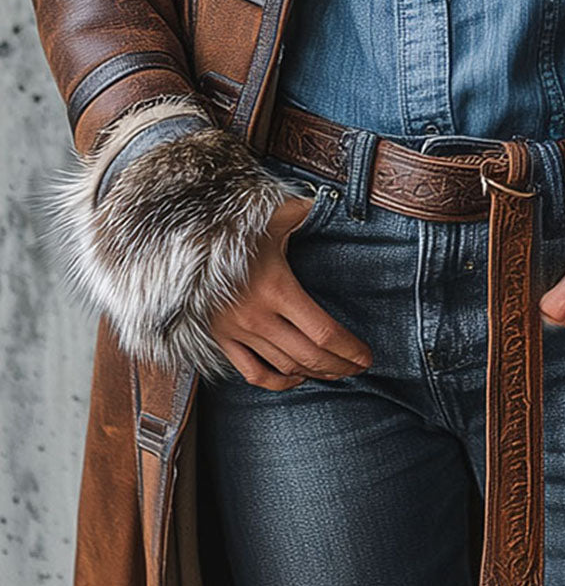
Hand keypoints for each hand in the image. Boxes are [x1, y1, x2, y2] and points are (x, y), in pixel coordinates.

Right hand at [209, 194, 372, 389]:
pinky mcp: (220, 337)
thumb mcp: (272, 213)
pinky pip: (252, 373)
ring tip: (336, 372)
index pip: (325, 333)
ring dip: (314, 374)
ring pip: (285, 367)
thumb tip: (331, 202)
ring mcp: (237, 331)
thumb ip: (304, 210)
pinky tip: (295, 379)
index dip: (350, 351)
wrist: (176, 238)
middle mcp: (257, 316)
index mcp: (276, 288)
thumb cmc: (229, 223)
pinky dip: (277, 382)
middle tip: (358, 368)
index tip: (367, 357)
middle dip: (340, 367)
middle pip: (310, 357)